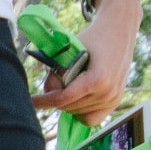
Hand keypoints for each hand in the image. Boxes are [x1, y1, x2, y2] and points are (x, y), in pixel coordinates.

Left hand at [29, 0, 139, 122]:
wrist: (119, 31)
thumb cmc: (92, 38)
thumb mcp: (71, 51)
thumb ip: (57, 70)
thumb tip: (47, 91)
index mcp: (98, 80)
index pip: (63, 98)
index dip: (44, 101)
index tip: (31, 101)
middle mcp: (108, 93)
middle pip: (69, 107)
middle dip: (56, 98)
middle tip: (53, 83)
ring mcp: (113, 99)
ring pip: (78, 113)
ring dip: (68, 103)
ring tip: (69, 84)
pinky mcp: (115, 102)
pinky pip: (91, 118)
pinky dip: (80, 111)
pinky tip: (76, 98)